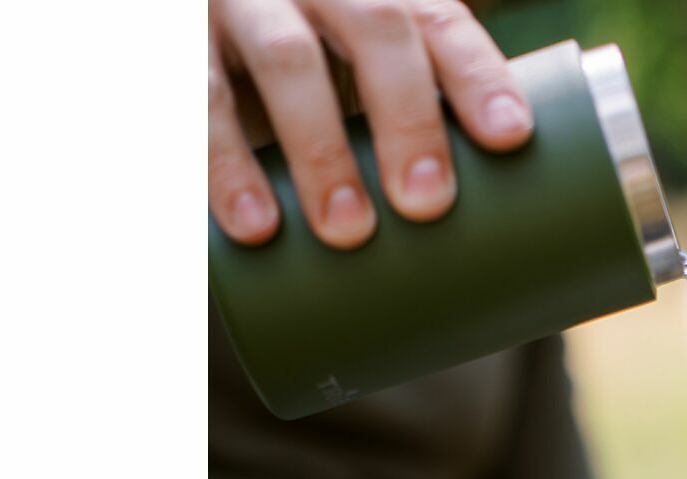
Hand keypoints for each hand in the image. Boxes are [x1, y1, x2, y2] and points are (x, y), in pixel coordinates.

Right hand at [208, 0, 533, 247]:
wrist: (187, 43)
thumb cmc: (293, 91)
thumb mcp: (342, 82)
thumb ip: (390, 131)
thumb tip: (475, 247)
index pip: (436, 19)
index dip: (477, 74)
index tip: (511, 138)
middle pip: (374, 27)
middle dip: (407, 115)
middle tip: (426, 203)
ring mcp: (239, 5)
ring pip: (287, 58)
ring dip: (322, 148)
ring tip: (347, 231)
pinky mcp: (175, 41)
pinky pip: (198, 98)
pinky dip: (226, 167)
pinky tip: (253, 226)